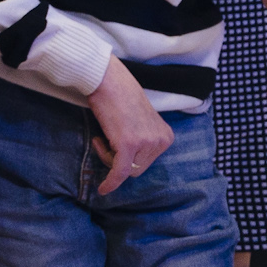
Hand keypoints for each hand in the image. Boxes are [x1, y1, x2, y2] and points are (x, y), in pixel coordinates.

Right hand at [85, 58, 172, 194]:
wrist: (106, 77)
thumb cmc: (118, 93)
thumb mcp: (141, 118)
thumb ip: (143, 136)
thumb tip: (134, 156)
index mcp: (166, 136)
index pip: (148, 160)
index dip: (128, 155)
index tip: (113, 140)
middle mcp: (160, 141)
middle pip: (139, 167)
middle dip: (119, 158)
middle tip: (103, 139)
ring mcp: (146, 143)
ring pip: (126, 170)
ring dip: (109, 157)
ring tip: (100, 136)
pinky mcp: (128, 145)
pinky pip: (120, 172)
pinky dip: (111, 182)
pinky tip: (103, 189)